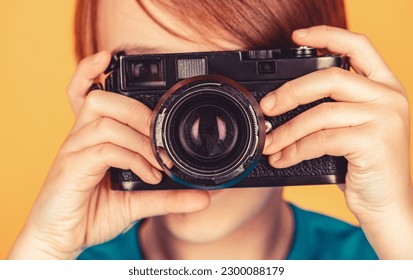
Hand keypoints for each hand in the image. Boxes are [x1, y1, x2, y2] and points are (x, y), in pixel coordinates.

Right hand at [8, 51, 209, 258]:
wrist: (61, 240)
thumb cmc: (92, 214)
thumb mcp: (137, 201)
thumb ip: (169, 196)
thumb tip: (203, 197)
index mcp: (90, 138)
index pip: (84, 93)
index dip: (90, 70)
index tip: (110, 56)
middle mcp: (78, 138)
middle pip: (100, 99)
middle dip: (137, 111)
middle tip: (159, 137)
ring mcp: (72, 151)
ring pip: (105, 120)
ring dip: (140, 138)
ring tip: (157, 162)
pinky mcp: (70, 168)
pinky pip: (105, 149)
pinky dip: (133, 158)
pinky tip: (148, 175)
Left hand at [260, 26, 412, 258]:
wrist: (388, 205)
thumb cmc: (365, 167)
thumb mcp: (352, 129)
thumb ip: (331, 109)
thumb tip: (283, 104)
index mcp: (384, 86)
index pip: (358, 45)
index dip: (326, 34)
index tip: (296, 36)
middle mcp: (389, 96)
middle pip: (329, 77)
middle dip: (291, 92)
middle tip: (267, 108)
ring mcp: (385, 117)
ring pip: (321, 112)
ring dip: (287, 130)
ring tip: (269, 143)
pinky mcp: (375, 141)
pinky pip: (322, 139)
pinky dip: (296, 149)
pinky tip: (283, 159)